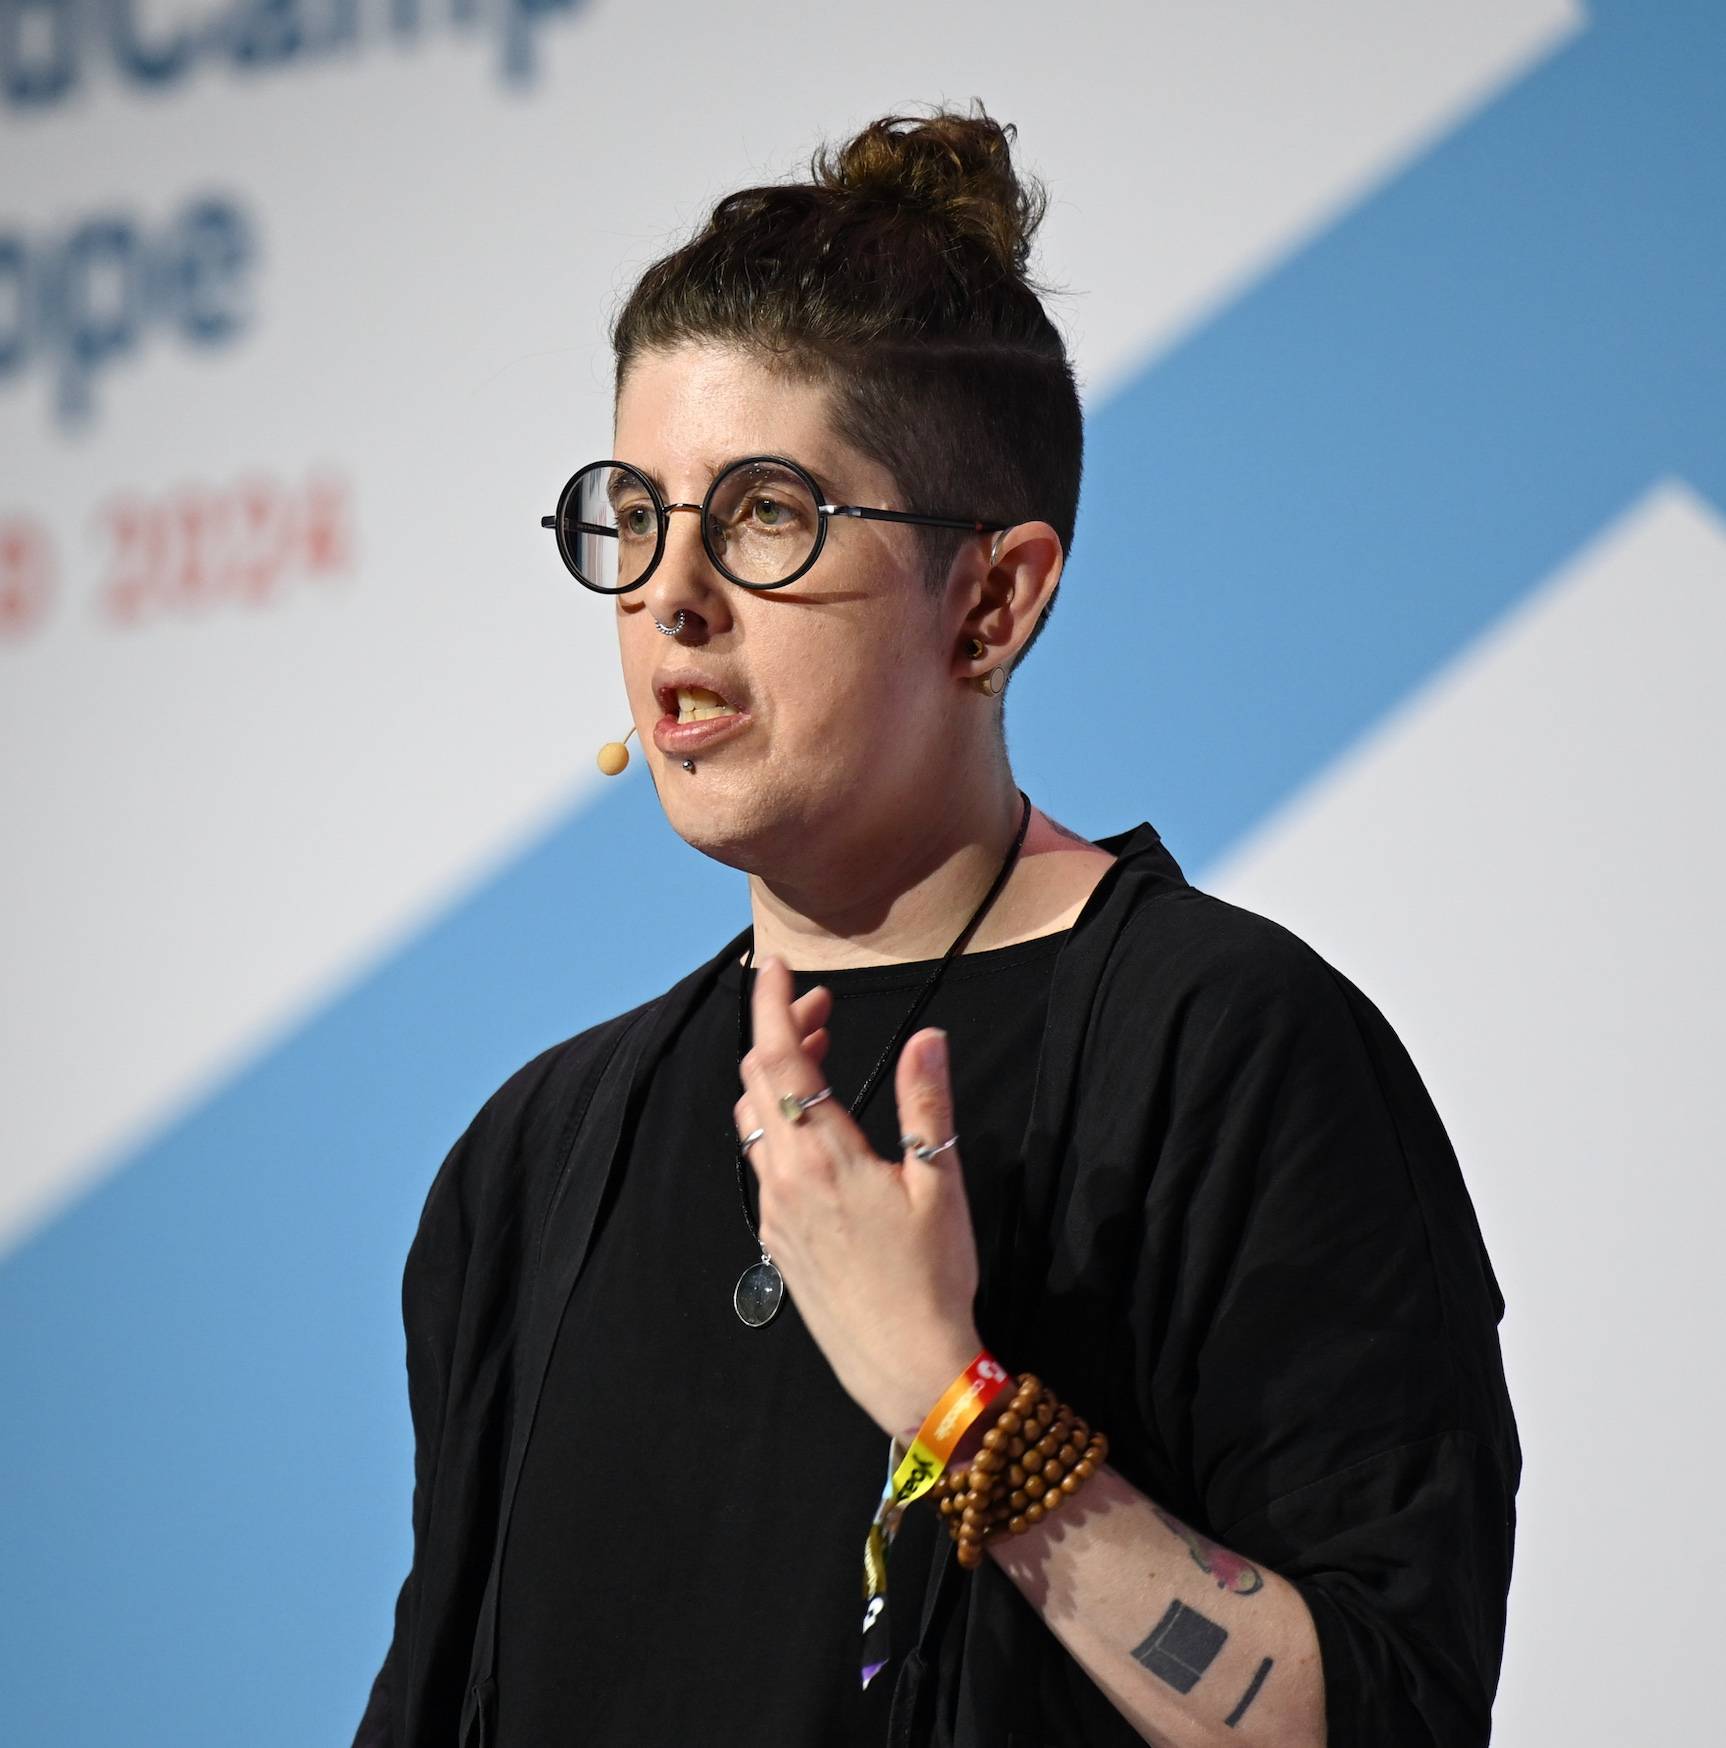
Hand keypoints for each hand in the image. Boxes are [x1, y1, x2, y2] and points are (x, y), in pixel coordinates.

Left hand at [735, 955, 984, 1436]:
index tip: (774, 966)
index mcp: (824, 1156)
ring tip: (819, 1061)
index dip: (773, 1004)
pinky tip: (817, 1133)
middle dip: (781, 1032)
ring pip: (751, 1122)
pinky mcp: (775, 1243)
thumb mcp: (941, 1183)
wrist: (908, 1369)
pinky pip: (760, 1164)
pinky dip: (776, 1124)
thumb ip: (925, 1103)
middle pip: (757, 1081)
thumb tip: (927, 1036)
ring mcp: (773, 1213)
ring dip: (775, 1079)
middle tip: (824, 1007)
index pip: (782, 1058)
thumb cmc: (934, 1276)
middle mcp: (785, 1179)